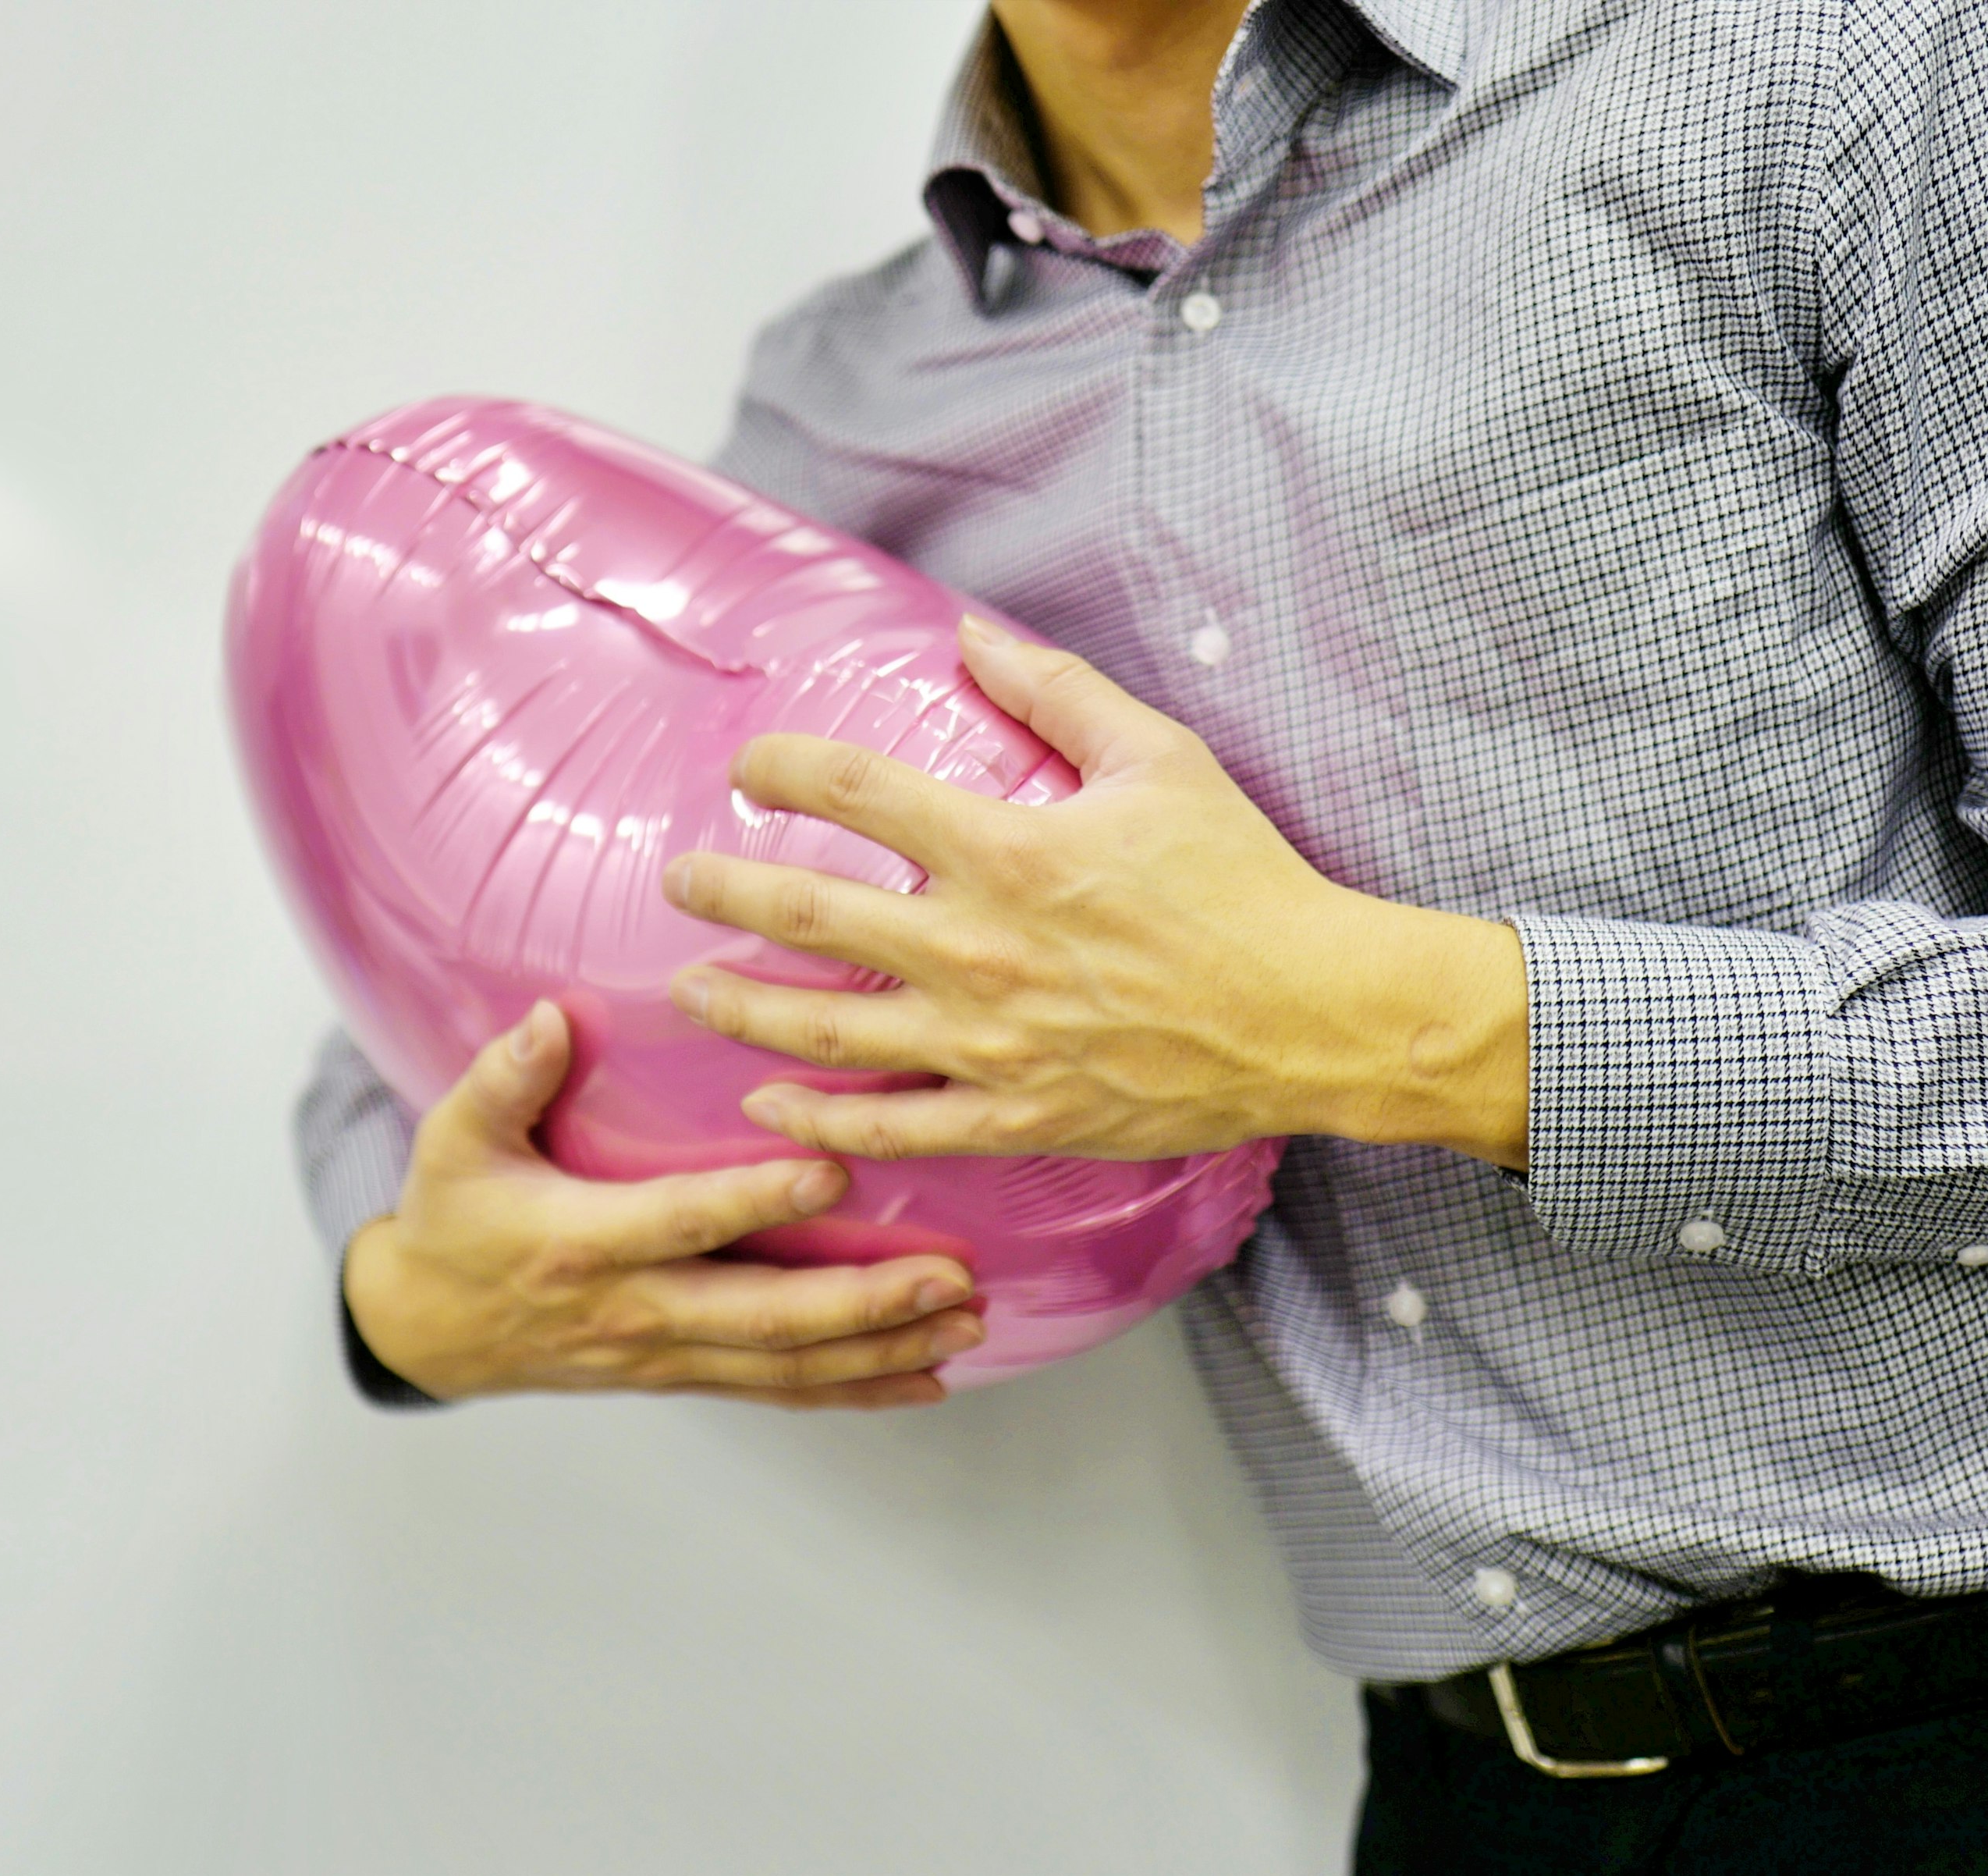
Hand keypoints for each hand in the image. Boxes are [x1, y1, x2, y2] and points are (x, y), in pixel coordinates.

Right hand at [344, 1000, 987, 1406]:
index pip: (683, 1222)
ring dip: (882, 1349)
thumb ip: (504, 1077)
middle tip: (947, 1277)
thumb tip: (549, 1015)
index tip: (828, 1166)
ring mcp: (665, 1354)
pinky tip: (926, 1378)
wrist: (429, 1330)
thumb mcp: (452, 1139)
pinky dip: (856, 1390)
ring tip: (964, 1323)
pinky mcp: (683, 1374)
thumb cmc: (454, 1221)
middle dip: (863, 1302)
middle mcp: (635, 1309)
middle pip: (763, 1317)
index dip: (754, 1201)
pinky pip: (779, 1391)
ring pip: (786, 1365)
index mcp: (584, 1243)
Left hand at [660, 616, 1530, 1167]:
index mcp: (1007, 849)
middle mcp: (977, 947)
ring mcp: (986, 1041)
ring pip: (825, 1031)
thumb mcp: (1159, 758)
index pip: (858, 793)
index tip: (750, 768)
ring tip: (690, 992)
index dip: (785, 770)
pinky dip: (817, 1124)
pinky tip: (765, 1109)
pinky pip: (890, 1129)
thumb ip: (1056, 693)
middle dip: (725, 895)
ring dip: (742, 1011)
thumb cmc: (1241, 881)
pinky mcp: (1012, 1114)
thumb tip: (971, 633)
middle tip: (676, 882)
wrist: (1310, 1014)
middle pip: (807, 916)